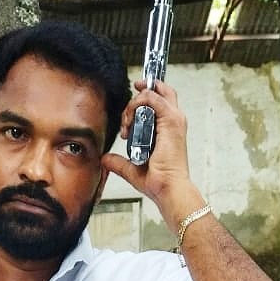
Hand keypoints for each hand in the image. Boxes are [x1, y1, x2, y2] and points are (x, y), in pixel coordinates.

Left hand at [101, 80, 205, 232]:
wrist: (168, 189)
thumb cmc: (159, 182)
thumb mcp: (133, 169)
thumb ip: (119, 162)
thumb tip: (105, 159)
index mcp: (169, 130)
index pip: (160, 102)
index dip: (144, 98)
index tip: (129, 108)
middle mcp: (174, 121)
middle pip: (160, 91)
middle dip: (141, 92)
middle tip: (127, 108)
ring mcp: (174, 119)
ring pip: (152, 94)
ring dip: (133, 103)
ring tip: (125, 125)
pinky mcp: (171, 120)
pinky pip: (153, 98)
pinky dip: (138, 103)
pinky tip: (129, 121)